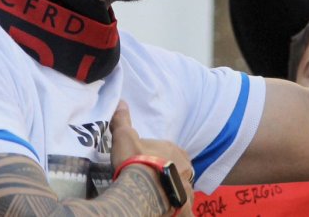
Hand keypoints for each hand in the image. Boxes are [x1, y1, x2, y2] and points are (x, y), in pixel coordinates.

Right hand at [110, 101, 194, 215]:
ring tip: (161, 196)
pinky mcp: (185, 205)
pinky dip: (180, 209)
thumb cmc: (135, 160)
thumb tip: (121, 101)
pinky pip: (185, 208)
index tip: (145, 162)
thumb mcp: (125, 137)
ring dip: (175, 190)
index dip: (157, 156)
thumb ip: (123, 121)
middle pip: (179, 169)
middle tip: (154, 180)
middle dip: (170, 172)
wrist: (143, 189)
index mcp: (173, 149)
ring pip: (183, 187)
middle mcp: (185, 167)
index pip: (168, 151)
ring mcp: (186, 187)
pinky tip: (171, 210)